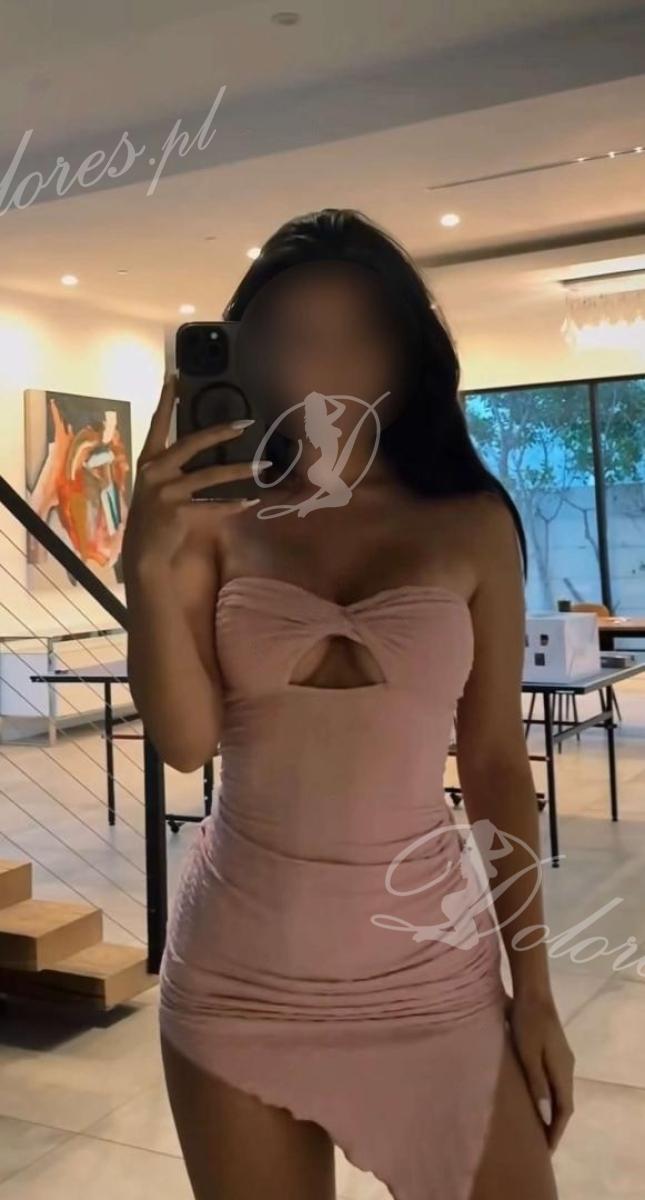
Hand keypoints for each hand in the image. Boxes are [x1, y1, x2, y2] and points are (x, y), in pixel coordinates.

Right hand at [122, 372, 263, 575]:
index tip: (174, 377)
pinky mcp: (177, 511)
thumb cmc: (155, 518)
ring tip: (263, 466)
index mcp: (148, 461)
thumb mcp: (157, 487)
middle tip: (245, 423)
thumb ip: (174, 469)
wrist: (145, 552)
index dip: (165, 401)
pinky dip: (233, 504)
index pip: (157, 425)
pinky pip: (213, 505)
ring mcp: (165, 491)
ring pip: (210, 475)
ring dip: (240, 471)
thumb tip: (204, 450)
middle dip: (220, 432)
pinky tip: (250, 502)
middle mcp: (155, 471)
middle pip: (192, 443)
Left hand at [506, 989, 574, 1152]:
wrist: (533, 992)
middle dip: (555, 1125)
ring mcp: (562, 1058)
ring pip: (560, 1092)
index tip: (546, 1151)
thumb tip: (545, 1115)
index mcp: (562, 1071)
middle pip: (564, 1103)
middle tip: (540, 1145)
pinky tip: (536, 1098)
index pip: (564, 1110)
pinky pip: (555, 1081)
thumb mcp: (528, 1055)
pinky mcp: (554, 1050)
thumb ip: (537, 1084)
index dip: (556, 1130)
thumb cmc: (526, 1023)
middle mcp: (567, 1067)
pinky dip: (549, 1096)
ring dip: (552, 1111)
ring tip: (537, 1127)